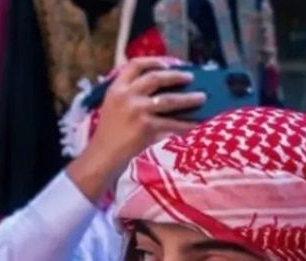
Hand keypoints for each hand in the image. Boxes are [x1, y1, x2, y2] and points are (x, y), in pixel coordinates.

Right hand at [68, 57, 205, 201]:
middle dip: (176, 76)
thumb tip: (163, 89)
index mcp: (117, 88)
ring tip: (202, 98)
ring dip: (188, 98)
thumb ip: (130, 94)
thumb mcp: (113, 106)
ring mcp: (137, 110)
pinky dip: (186, 124)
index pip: (135, 65)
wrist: (103, 155)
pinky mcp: (146, 126)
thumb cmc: (111, 132)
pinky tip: (197, 124)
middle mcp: (126, 95)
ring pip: (169, 100)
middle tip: (191, 78)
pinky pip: (172, 123)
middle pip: (156, 78)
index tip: (169, 64)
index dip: (154, 61)